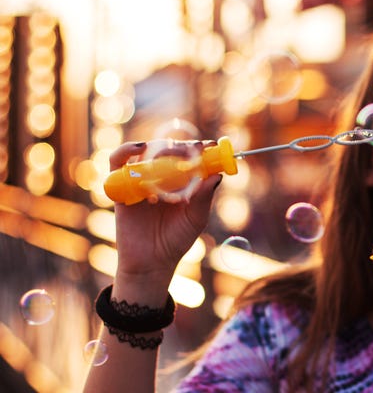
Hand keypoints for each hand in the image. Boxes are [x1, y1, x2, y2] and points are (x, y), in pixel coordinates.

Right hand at [109, 141, 220, 282]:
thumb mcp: (196, 218)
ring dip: (159, 147)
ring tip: (169, 156)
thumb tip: (217, 175)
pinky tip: (139, 147)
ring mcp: (142, 180)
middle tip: (191, 151)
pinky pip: (118, 162)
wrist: (151, 263)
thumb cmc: (177, 240)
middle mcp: (163, 177)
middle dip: (182, 147)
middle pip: (170, 148)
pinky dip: (125, 149)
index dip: (200, 148)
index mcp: (183, 182)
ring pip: (147, 151)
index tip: (210, 146)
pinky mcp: (121, 186)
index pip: (190, 155)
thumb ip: (204, 197)